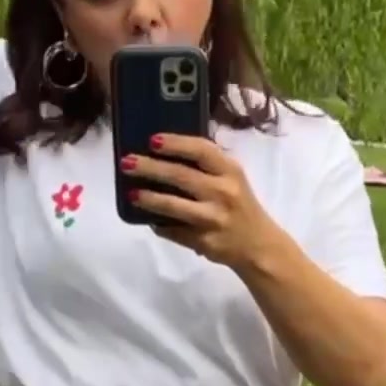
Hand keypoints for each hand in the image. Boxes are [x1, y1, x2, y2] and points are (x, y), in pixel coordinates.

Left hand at [121, 135, 270, 271]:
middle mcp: (223, 192)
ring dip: (150, 199)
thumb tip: (165, 153)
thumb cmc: (240, 205)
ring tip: (131, 194)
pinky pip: (174, 232)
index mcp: (230, 171)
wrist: (258, 246)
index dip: (176, 143)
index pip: (201, 150)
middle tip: (127, 162)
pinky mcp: (204, 241)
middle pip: (181, 176)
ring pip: (174, 206)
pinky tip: (148, 219)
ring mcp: (213, 219)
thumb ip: (207, 166)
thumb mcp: (232, 179)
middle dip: (151, 168)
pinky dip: (159, 225)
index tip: (153, 140)